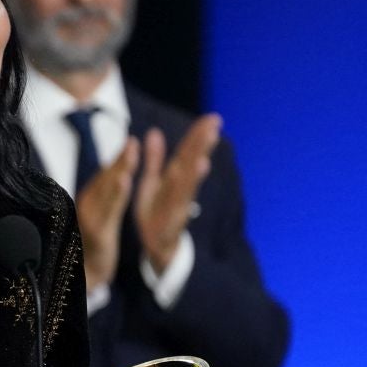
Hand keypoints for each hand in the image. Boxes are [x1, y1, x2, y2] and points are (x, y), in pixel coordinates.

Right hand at [76, 138, 139, 290]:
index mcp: (90, 199)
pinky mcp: (97, 232)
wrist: (85, 274)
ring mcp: (90, 218)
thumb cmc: (93, 242)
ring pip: (107, 190)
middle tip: (133, 142)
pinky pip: (109, 210)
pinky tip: (124, 182)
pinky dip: (116, 194)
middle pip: (106, 178)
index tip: (132, 141)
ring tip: (131, 155)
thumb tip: (116, 172)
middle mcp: (87, 205)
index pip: (106, 175)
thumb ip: (107, 194)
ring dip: (119, 171)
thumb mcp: (100, 215)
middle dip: (120, 159)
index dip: (119, 158)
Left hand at [134, 115, 219, 271]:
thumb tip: (153, 132)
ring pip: (186, 188)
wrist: (158, 248)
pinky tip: (182, 192)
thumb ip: (154, 160)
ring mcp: (177, 208)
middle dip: (201, 147)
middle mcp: (179, 192)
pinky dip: (179, 200)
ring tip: (204, 155)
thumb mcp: (152, 183)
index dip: (198, 136)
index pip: (187, 154)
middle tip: (214, 126)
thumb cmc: (156, 213)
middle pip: (191, 167)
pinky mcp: (170, 225)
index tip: (212, 117)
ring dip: (194, 173)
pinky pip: (173, 211)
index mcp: (174, 180)